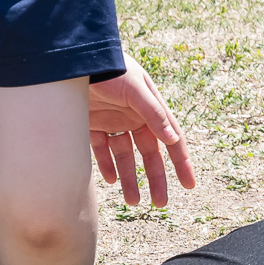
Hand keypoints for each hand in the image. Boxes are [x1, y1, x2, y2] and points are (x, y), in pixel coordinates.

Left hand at [86, 55, 198, 206]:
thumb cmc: (110, 69)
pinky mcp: (93, 125)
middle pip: (150, 154)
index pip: (171, 140)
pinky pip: (102, 151)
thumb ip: (153, 112)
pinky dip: (107, 166)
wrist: (74, 61)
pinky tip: (111, 180)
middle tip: (160, 203)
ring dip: (130, 178)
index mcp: (151, 109)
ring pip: (126, 157)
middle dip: (156, 179)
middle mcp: (135, 117)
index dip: (181, 162)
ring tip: (133, 201)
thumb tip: (173, 139)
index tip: (189, 185)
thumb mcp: (135, 88)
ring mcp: (114, 122)